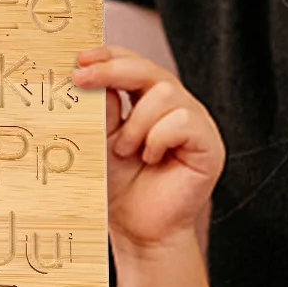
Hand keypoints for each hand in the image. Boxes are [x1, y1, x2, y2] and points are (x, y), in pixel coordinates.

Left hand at [72, 47, 222, 252]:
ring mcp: (195, 122)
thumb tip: (87, 72)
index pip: (132, 64)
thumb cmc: (119, 188)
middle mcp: (174, 105)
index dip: (107, 56)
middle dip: (112, 70)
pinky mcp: (209, 143)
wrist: (138, 230)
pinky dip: (159, 138)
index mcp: (148, 100)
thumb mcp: (100, 141)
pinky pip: (183, 120)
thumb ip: (100, 109)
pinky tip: (151, 158)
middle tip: (81, 78)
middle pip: (149, 69)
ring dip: (136, 123)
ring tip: (126, 152)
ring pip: (166, 93)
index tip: (79, 59)